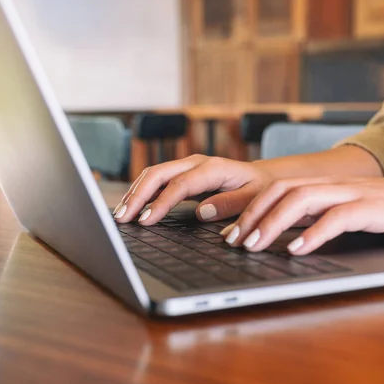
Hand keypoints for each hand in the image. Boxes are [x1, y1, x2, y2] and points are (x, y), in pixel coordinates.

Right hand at [113, 155, 271, 223]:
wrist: (264, 178)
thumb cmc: (260, 191)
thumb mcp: (253, 199)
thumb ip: (229, 204)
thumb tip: (201, 212)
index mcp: (213, 168)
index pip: (180, 185)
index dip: (160, 202)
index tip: (145, 220)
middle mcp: (196, 163)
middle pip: (158, 174)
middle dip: (137, 195)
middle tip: (122, 218)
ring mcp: (187, 166)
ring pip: (153, 174)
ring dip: (135, 193)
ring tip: (120, 215)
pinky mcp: (182, 174)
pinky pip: (157, 180)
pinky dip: (141, 192)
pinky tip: (131, 207)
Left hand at [221, 175, 383, 254]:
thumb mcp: (349, 214)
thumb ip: (319, 219)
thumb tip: (286, 237)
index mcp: (326, 186)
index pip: (278, 189)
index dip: (249, 208)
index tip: (228, 232)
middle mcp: (335, 185)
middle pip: (282, 190)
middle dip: (252, 214)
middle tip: (232, 241)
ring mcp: (355, 193)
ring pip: (303, 199)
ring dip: (274, 223)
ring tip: (254, 245)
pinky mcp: (376, 208)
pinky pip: (339, 217)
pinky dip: (315, 233)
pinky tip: (298, 250)